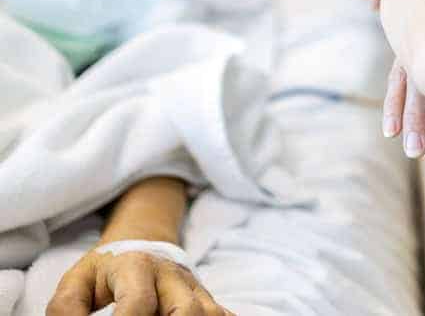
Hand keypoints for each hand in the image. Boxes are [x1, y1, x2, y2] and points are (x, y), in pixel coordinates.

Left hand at [47, 247, 230, 315]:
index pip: (138, 304)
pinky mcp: (209, 299)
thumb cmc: (105, 273)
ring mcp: (195, 289)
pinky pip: (226, 314)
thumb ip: (67, 309)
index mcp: (137, 268)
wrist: (142, 246)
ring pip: (212, 314)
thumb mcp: (77, 283)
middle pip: (189, 311)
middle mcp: (173, 277)